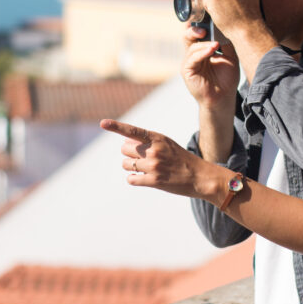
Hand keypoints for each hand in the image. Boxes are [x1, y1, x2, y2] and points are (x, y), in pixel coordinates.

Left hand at [100, 118, 219, 201]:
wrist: (200, 176)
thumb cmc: (181, 159)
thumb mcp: (167, 144)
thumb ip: (148, 141)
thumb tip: (125, 141)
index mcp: (157, 138)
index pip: (132, 131)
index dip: (116, 126)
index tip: (102, 123)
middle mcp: (154, 150)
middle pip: (124, 149)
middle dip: (129, 154)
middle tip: (141, 158)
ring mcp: (154, 166)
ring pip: (126, 165)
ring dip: (131, 167)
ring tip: (145, 168)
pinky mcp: (154, 181)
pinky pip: (131, 179)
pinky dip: (134, 179)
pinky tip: (143, 178)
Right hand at [181, 24, 238, 110]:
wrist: (223, 98)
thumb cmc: (226, 78)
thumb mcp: (230, 56)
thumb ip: (226, 42)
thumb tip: (226, 26)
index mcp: (202, 49)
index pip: (198, 32)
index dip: (201, 23)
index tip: (209, 15)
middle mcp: (193, 54)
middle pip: (189, 35)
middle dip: (196, 28)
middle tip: (206, 26)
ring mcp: (189, 62)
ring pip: (191, 45)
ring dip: (204, 42)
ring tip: (216, 44)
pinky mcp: (187, 70)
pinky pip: (192, 58)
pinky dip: (202, 52)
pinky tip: (212, 50)